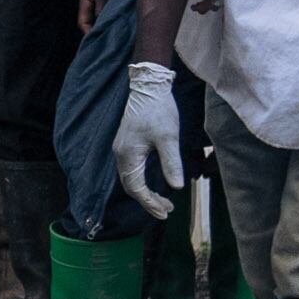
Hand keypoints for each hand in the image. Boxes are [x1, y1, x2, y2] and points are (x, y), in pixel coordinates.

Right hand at [110, 62, 183, 221]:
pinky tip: (156, 183)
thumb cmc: (158, 110)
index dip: (150, 203)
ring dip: (146, 192)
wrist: (149, 86)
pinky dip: (144, 181)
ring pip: (131, 179)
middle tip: (167, 210)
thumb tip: (177, 187)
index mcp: (128, 155)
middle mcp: (121, 154)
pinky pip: (132, 170)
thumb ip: (172, 163)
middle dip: (148, 201)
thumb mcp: (169, 137)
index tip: (164, 212)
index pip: (136, 188)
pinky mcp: (127, 144)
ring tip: (164, 202)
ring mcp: (122, 149)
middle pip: (131, 186)